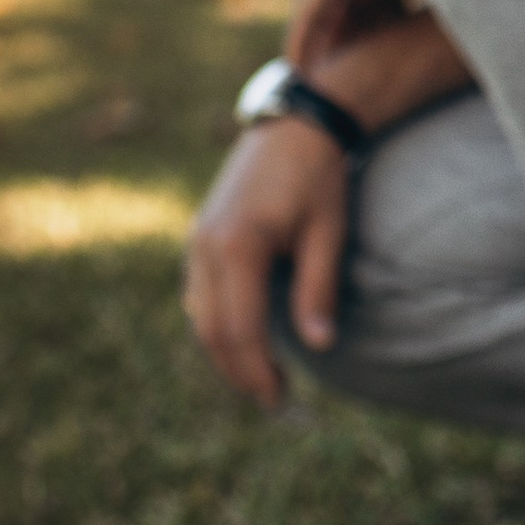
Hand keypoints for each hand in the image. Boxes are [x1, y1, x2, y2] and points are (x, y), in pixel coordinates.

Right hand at [184, 118, 350, 406]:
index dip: (257, 369)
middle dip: (239, 370)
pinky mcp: (199, 238)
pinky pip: (199, 296)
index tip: (280, 398)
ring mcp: (196, 242)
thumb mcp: (328, 234)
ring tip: (260, 378)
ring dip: (225, 352)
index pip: (239, 328)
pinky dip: (217, 325)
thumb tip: (319, 346)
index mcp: (237, 246)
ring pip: (200, 316)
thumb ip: (318, 290)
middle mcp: (205, 247)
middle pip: (211, 330)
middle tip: (272, 398)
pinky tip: (244, 341)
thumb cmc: (318, 178)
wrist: (294, 126)